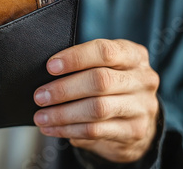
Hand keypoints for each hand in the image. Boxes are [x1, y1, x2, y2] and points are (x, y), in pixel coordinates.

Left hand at [33, 39, 159, 162]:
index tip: (50, 66)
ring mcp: (142, 107)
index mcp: (133, 55)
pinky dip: (68, 130)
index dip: (75, 58)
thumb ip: (85, 65)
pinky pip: (95, 131)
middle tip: (40, 96)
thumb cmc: (113, 86)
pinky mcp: (134, 131)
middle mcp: (142, 79)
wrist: (139, 120)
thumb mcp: (107, 67)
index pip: (104, 51)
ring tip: (41, 116)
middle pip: (100, 81)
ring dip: (62, 114)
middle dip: (64, 89)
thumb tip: (49, 71)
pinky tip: (53, 128)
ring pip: (97, 109)